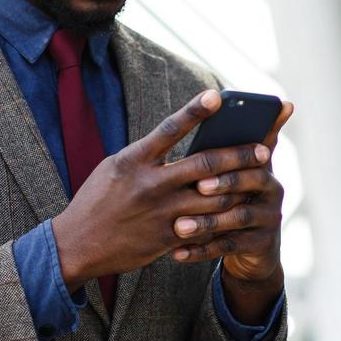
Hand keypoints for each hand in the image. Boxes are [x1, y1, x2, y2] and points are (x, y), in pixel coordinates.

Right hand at [51, 90, 273, 287]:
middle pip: (205, 164)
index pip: (169, 129)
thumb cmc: (98, 200)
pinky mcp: (166, 238)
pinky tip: (240, 210)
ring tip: (260, 179)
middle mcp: (149, 184)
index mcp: (133, 160)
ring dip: (239, 187)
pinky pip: (204, 226)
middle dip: (239, 155)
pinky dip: (224, 217)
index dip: (194, 110)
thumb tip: (183, 140)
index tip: (218, 95)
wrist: (76, 245)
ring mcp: (160, 212)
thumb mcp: (115, 167)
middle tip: (264, 150)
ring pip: (213, 197)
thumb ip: (148, 154)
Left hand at [172, 100, 294, 325]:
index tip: (219, 146)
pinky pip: (229, 246)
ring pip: (238, 216)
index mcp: (262, 164)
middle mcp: (272, 188)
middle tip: (198, 187)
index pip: (255, 149)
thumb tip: (212, 100)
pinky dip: (201, 250)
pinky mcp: (261, 244)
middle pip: (249, 181)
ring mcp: (269, 218)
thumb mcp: (230, 171)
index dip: (238, 149)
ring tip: (179, 226)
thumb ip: (224, 144)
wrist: (249, 247)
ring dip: (207, 222)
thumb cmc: (231, 197)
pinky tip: (177, 253)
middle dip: (223, 183)